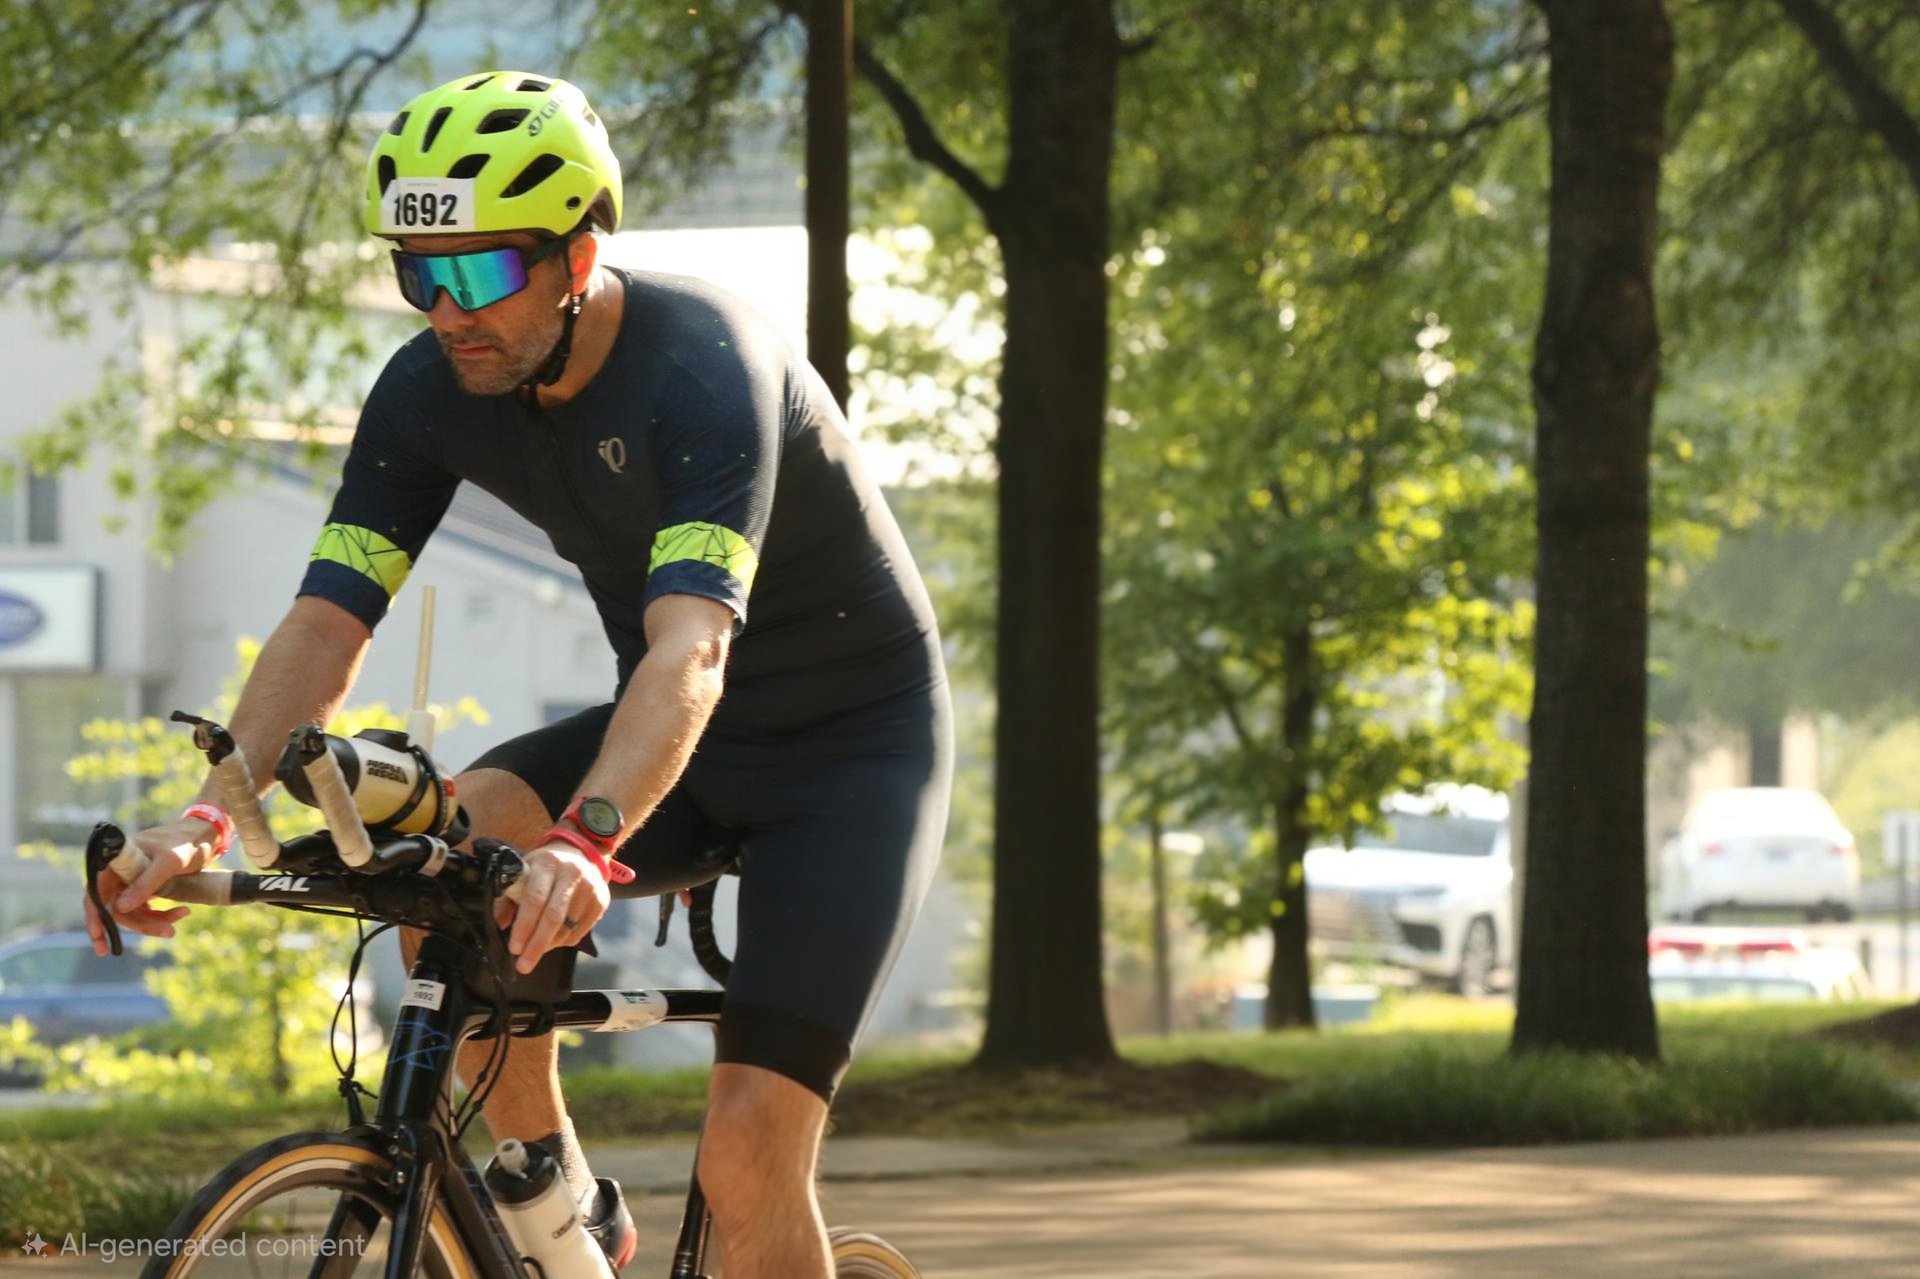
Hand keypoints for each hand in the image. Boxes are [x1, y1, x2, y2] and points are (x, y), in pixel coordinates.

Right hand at [83, 819, 220, 955]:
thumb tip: (119, 908)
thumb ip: (145, 883)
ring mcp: (133, 879)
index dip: (95, 916)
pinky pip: (146, 909)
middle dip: (140, 924)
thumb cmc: (187, 842)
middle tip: (168, 933)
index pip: (96, 892)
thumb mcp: (169, 862)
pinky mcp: (146, 886)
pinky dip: (161, 915)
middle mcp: (120, 870)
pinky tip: (182, 912)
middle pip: (117, 907)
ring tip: (182, 916)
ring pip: (133, 911)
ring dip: (154, 921)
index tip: (98, 938)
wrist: (207, 834)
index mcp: (117, 860)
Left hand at [502, 841, 610, 972]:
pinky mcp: (601, 902)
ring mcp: (590, 888)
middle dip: (536, 945)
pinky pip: (580, 932)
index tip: (514, 948)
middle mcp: (572, 874)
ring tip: (535, 951)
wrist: (580, 855)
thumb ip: (508, 897)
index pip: (535, 899)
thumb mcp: (523, 873)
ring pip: (567, 928)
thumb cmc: (545, 868)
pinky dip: (563, 942)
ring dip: (548, 945)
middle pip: (553, 917)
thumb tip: (499, 923)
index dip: (524, 926)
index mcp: (547, 864)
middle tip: (524, 965)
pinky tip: (553, 941)